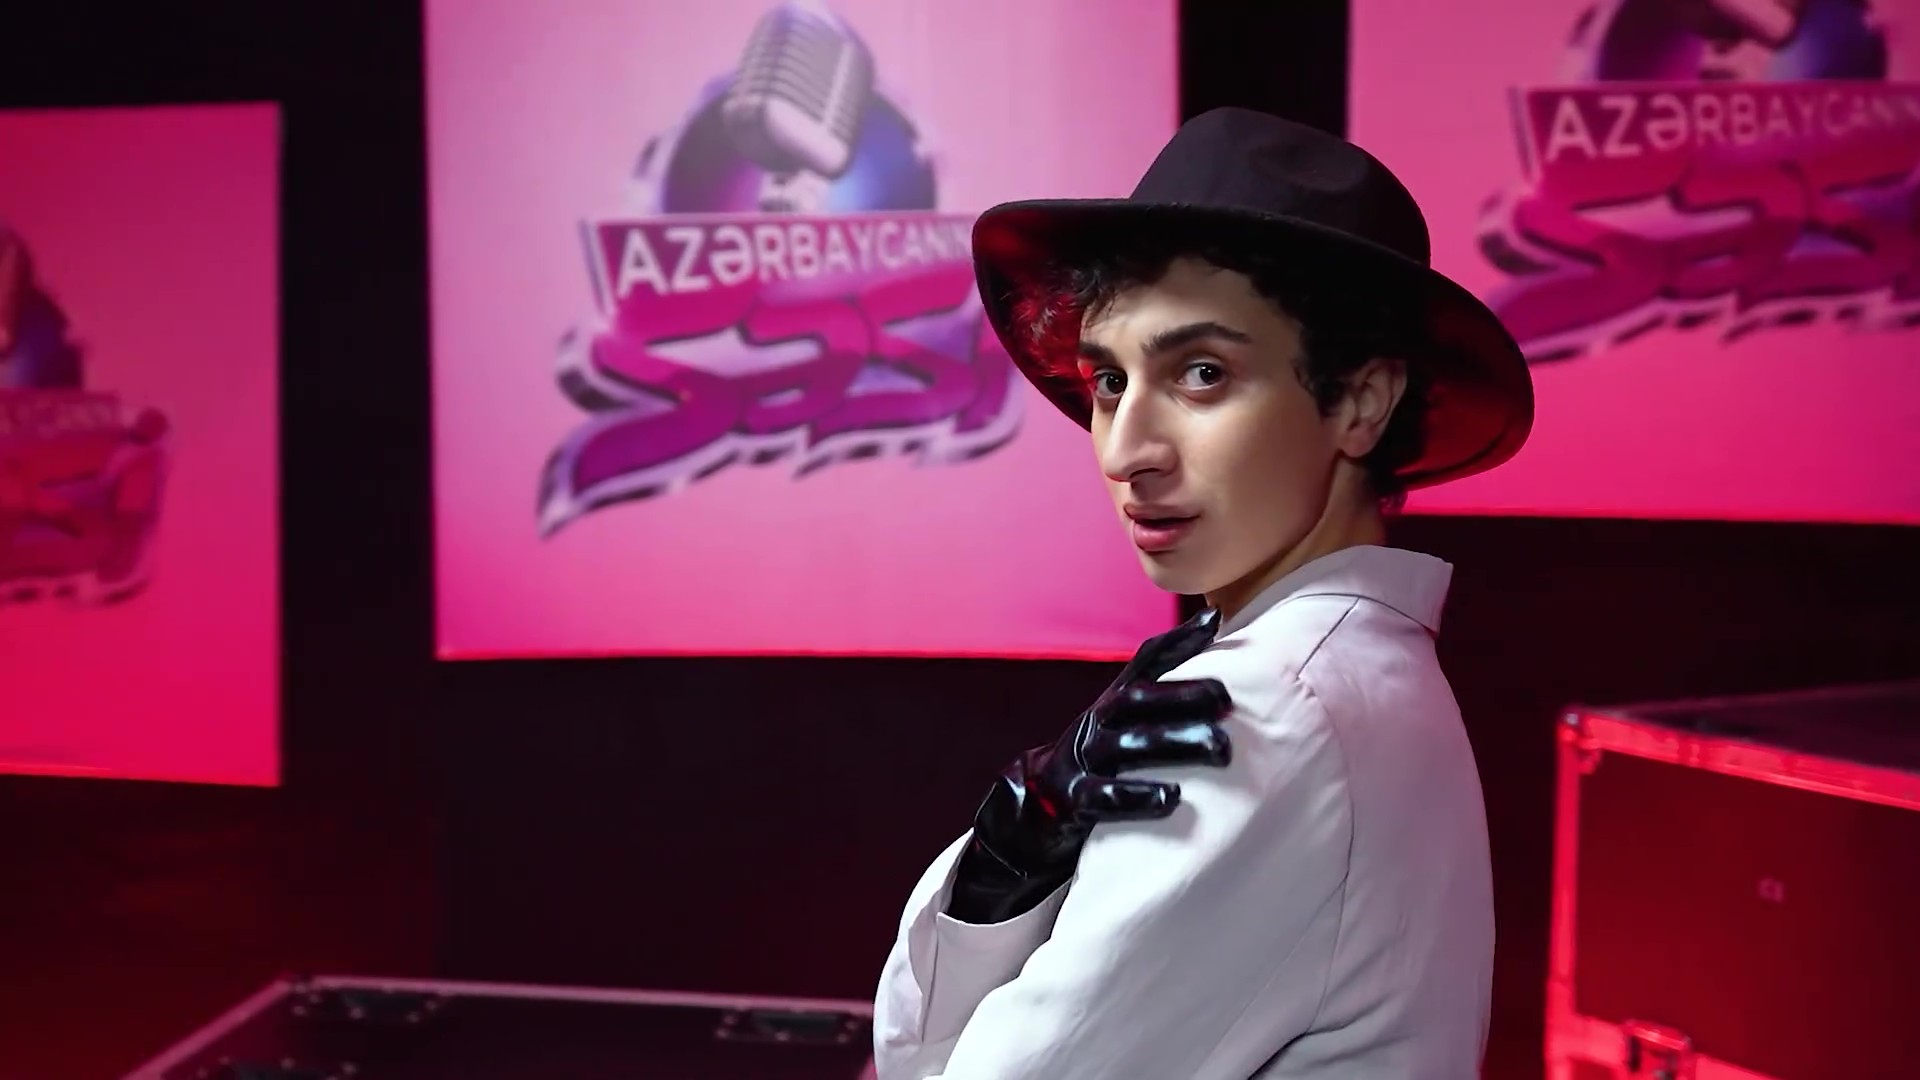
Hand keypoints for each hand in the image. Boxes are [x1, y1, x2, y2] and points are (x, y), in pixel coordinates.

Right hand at [946, 608, 1232, 923]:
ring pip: (1130, 746)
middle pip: (1139, 699)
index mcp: (1116, 699)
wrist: (1041, 798)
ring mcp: (1084, 757)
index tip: (1214, 621)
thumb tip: (1216, 618)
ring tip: (1217, 747)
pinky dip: (1138, 796)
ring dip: (1175, 743)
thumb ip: (1167, 675)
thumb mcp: (1128, 715)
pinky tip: (1172, 797)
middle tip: (1227, 700)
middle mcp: (1099, 720)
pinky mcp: (1074, 797)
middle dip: (1184, 695)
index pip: (1146, 660)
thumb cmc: (1103, 750)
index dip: (1178, 639)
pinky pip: (1105, 796)